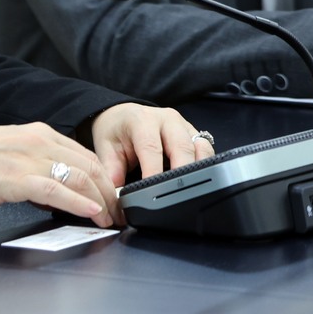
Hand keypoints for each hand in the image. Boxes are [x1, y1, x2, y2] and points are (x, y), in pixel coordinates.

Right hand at [0, 122, 119, 226]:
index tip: (114, 198)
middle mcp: (39, 141)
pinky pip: (56, 190)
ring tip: (110, 219)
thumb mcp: (14, 153)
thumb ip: (40, 164)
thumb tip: (63, 189)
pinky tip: (91, 212)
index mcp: (39, 133)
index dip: (105, 179)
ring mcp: (28, 158)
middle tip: (119, 214)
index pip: (85, 155)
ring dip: (101, 201)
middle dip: (109, 193)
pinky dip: (78, 202)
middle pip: (89, 166)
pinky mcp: (17, 178)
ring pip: (79, 177)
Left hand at [89, 103, 213, 186]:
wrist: (123, 115)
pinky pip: (206, 150)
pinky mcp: (195, 133)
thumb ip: (112, 173)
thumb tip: (118, 198)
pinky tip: (199, 183)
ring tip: (192, 193)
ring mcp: (184, 125)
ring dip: (199, 171)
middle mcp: (167, 119)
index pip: (152, 148)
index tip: (153, 195)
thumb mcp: (106, 149)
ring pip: (200, 148)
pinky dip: (206, 167)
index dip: (154, 173)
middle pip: (182, 147)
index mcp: (142, 120)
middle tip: (177, 198)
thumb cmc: (116, 132)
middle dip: (182, 175)